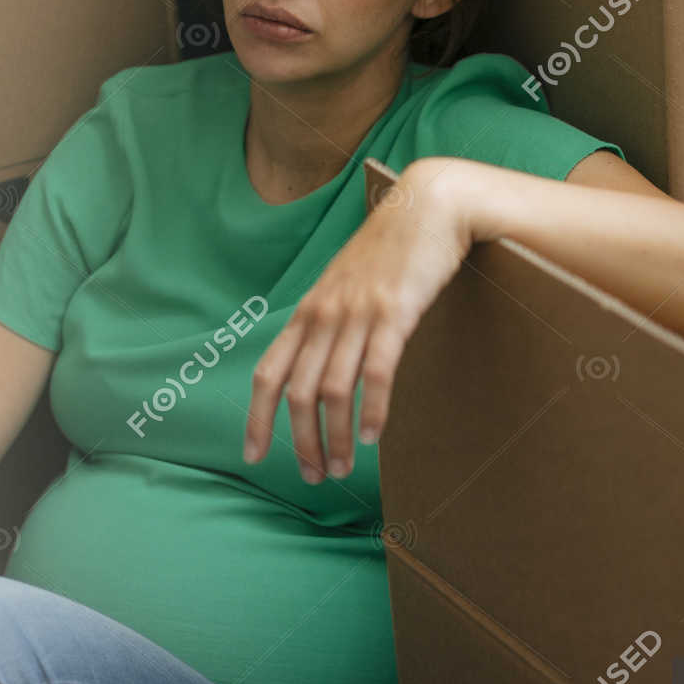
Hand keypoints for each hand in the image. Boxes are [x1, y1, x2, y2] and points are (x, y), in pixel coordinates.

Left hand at [242, 158, 471, 481]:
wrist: (429, 206)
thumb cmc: (392, 249)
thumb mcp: (348, 284)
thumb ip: (332, 320)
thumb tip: (324, 364)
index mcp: (309, 311)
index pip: (268, 373)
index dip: (257, 418)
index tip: (254, 456)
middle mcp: (324, 314)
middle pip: (297, 392)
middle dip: (300, 442)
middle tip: (314, 476)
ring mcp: (357, 313)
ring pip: (331, 390)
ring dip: (334, 437)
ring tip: (343, 467)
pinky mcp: (393, 313)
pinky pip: (375, 372)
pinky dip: (371, 410)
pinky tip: (373, 436)